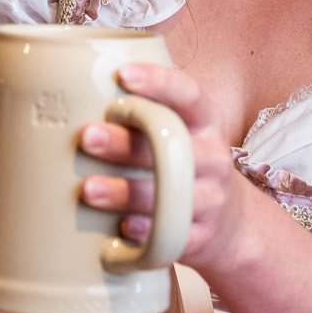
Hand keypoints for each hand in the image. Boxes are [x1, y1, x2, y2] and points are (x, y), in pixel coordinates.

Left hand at [75, 62, 252, 276]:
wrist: (231, 224)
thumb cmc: (188, 165)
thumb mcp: (186, 132)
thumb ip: (150, 110)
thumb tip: (80, 83)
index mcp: (206, 123)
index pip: (189, 94)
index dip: (159, 82)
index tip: (123, 75)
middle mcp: (213, 158)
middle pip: (170, 146)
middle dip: (125, 142)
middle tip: (86, 136)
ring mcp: (210, 199)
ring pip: (168, 195)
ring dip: (124, 192)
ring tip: (87, 189)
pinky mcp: (200, 237)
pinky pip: (172, 237)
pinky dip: (145, 233)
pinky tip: (119, 229)